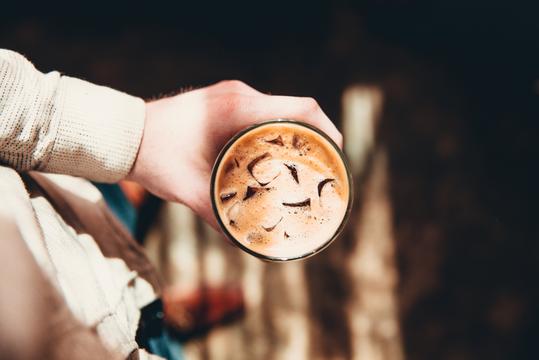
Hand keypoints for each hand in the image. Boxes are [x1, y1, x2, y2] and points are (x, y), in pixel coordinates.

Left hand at [128, 80, 342, 228]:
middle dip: (314, 134)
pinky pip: (261, 110)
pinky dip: (274, 129)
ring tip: (300, 162)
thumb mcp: (190, 189)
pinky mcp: (223, 100)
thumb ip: (218, 216)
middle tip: (320, 165)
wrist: (124, 134)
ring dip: (294, 131)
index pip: (301, 108)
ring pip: (278, 109)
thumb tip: (245, 242)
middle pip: (295, 108)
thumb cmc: (155, 157)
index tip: (335, 153)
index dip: (326, 128)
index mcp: (237, 109)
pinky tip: (272, 153)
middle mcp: (239, 95)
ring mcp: (230, 94)